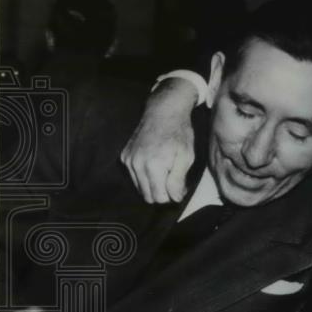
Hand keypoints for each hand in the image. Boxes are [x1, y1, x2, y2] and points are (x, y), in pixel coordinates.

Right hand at [120, 78, 197, 203]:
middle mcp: (136, 164)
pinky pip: (134, 177)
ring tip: (164, 170)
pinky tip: (154, 163)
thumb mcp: (186, 157)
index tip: (179, 187)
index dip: (171, 196)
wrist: (163, 112)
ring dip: (152, 185)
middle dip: (162, 193)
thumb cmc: (179, 133)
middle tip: (173, 180)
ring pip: (140, 188)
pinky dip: (144, 175)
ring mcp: (128, 160)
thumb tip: (174, 199)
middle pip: (148, 196)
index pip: (159, 198)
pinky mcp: (124, 156)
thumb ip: (178, 180)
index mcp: (153, 166)